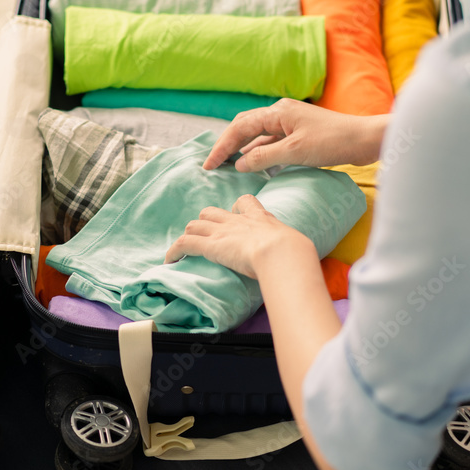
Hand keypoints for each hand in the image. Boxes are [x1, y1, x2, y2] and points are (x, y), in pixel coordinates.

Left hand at [164, 194, 316, 279]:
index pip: (245, 202)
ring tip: (184, 250)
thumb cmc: (294, 252)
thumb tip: (301, 267)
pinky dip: (174, 251)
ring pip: (194, 225)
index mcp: (260, 218)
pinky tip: (169, 260)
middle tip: (205, 237)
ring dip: (188, 236)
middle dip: (205, 223)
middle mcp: (237, 221)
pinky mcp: (210, 245)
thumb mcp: (295, 246)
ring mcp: (222, 232)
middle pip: (211, 212)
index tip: (234, 216)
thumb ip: (293, 252)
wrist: (282, 252)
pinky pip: (184, 243)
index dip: (236, 209)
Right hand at [202, 99, 387, 172]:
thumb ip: (264, 156)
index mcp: (277, 112)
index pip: (240, 128)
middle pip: (245, 127)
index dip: (222, 146)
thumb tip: (240, 163)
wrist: (365, 140)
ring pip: (258, 135)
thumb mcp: (295, 151)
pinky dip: (259, 152)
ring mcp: (290, 123)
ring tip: (227, 165)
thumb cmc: (333, 141)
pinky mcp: (299, 134)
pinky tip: (253, 164)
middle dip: (227, 145)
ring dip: (242, 149)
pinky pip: (271, 142)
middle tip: (212, 164)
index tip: (208, 164)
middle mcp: (281, 113)